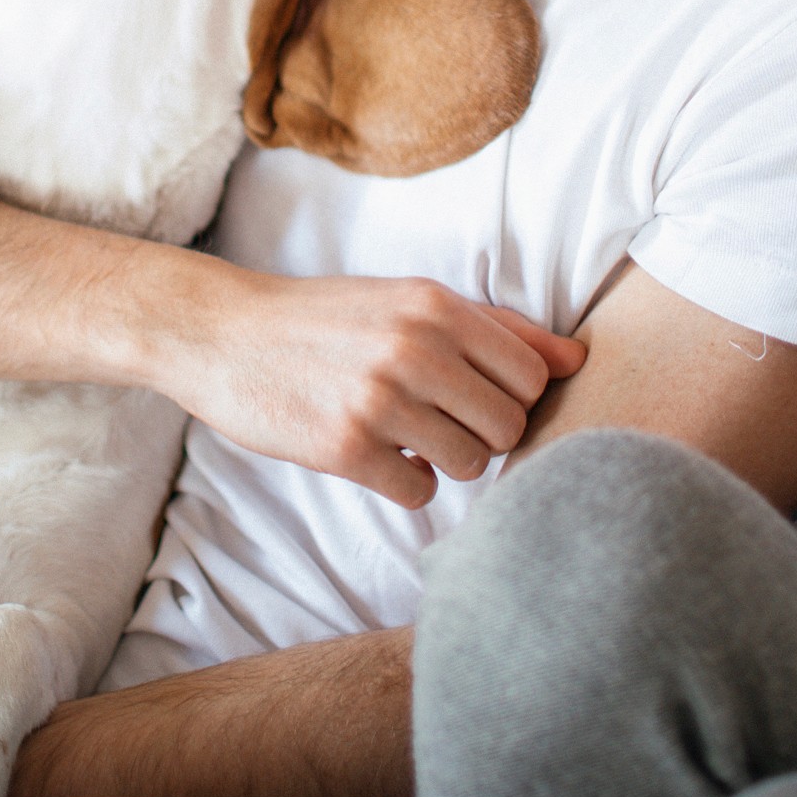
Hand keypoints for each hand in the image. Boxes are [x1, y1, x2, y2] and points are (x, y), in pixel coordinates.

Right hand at [172, 270, 578, 512]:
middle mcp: (415, 349)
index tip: (472, 395)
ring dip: (446, 462)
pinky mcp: (345, 448)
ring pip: (472, 465)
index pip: (534, 377)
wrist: (218, 333)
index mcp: (439, 308)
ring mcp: (379, 400)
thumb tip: (578, 359)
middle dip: (483, 434)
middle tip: (439, 421)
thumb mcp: (412, 303)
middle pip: (510, 427)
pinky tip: (376, 456)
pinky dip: (405, 483)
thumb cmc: (329, 320)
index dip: (512, 396)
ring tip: (406, 436)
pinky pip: (420, 493)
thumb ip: (499, 330)